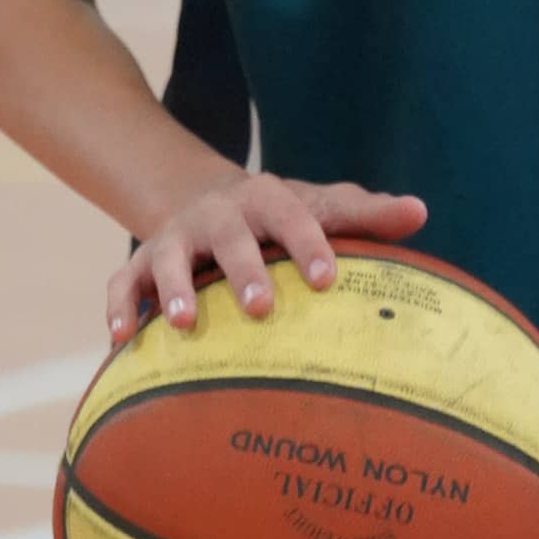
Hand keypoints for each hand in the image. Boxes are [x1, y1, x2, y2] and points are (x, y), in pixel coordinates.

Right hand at [105, 172, 426, 341]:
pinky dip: (119, 306)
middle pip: (229, 235)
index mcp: (267, 199)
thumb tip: (420, 212)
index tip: (328, 278)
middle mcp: (218, 214)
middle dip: (243, 268)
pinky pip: (123, 281)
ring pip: (167, 255)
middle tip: (261, 309)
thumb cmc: (280, 216)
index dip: (308, 243)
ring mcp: (176, 237)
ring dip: (171, 287)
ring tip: (181, 324)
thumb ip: (366, 214)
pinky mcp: (142, 260)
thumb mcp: (318, 206)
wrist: (205, 198)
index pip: (293, 214)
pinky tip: (122, 340)